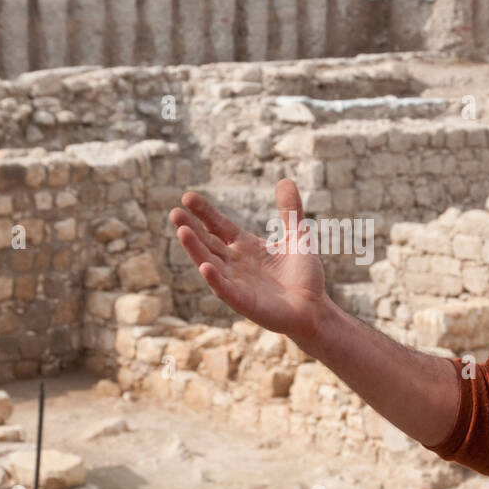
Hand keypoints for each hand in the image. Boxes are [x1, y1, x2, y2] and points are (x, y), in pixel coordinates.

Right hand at [169, 178, 328, 341]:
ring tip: (182, 232)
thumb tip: (286, 180)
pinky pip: (226, 290)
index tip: (187, 197)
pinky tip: (205, 267)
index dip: (204, 212)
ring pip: (210, 264)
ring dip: (196, 250)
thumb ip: (291, 211)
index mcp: (244, 246)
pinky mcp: (245, 303)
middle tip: (174, 213)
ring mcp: (237, 283)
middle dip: (191, 229)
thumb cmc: (303, 276)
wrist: (314, 309)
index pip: (218, 225)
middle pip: (208, 243)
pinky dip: (215, 280)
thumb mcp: (299, 237)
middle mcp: (235, 263)